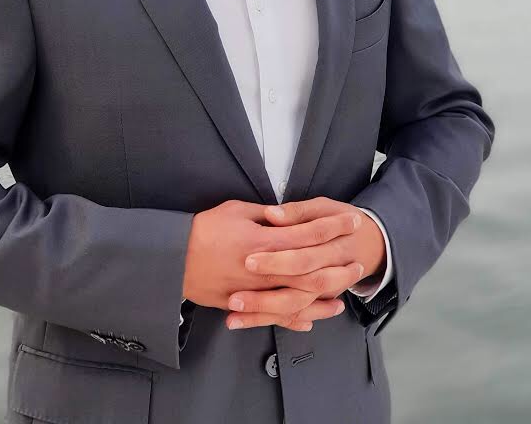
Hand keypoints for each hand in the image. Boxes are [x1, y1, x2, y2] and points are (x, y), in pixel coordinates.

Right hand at [181, 198, 362, 331]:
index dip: (333, 226)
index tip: (352, 220)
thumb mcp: (236, 210)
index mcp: (263, 239)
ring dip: (324, 297)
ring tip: (344, 294)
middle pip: (311, 269)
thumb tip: (288, 216)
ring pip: (298, 298)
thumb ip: (266, 215)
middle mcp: (263, 268)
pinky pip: (275, 316)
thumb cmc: (204, 229)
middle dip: (337, 264)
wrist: (172, 258)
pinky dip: (296, 319)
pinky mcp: (244, 306)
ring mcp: (255, 291)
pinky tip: (312, 319)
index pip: (308, 232)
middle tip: (358, 260)